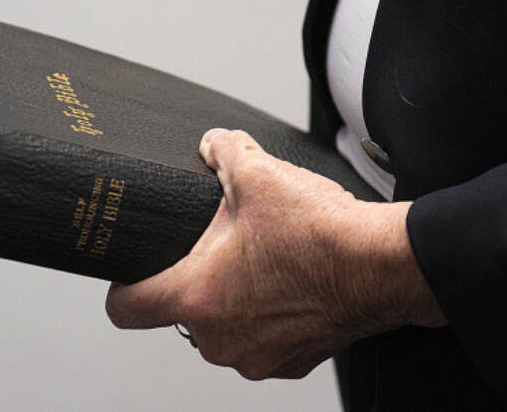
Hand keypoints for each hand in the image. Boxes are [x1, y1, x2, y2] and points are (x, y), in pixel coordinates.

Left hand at [105, 128, 444, 378]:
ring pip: (224, 326)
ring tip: (262, 261)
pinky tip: (289, 281)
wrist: (385, 264)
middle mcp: (220, 339)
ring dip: (234, 298)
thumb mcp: (257, 174)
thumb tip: (212, 144)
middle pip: (180, 313)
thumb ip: (221, 152)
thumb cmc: (321, 233)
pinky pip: (262, 338)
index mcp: (197, 298)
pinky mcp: (291, 361)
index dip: (122, 287)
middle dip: (196, 280)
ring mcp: (257, 356)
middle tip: (220, 248)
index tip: (131, 274)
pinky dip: (269, 314)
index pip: (126, 310)